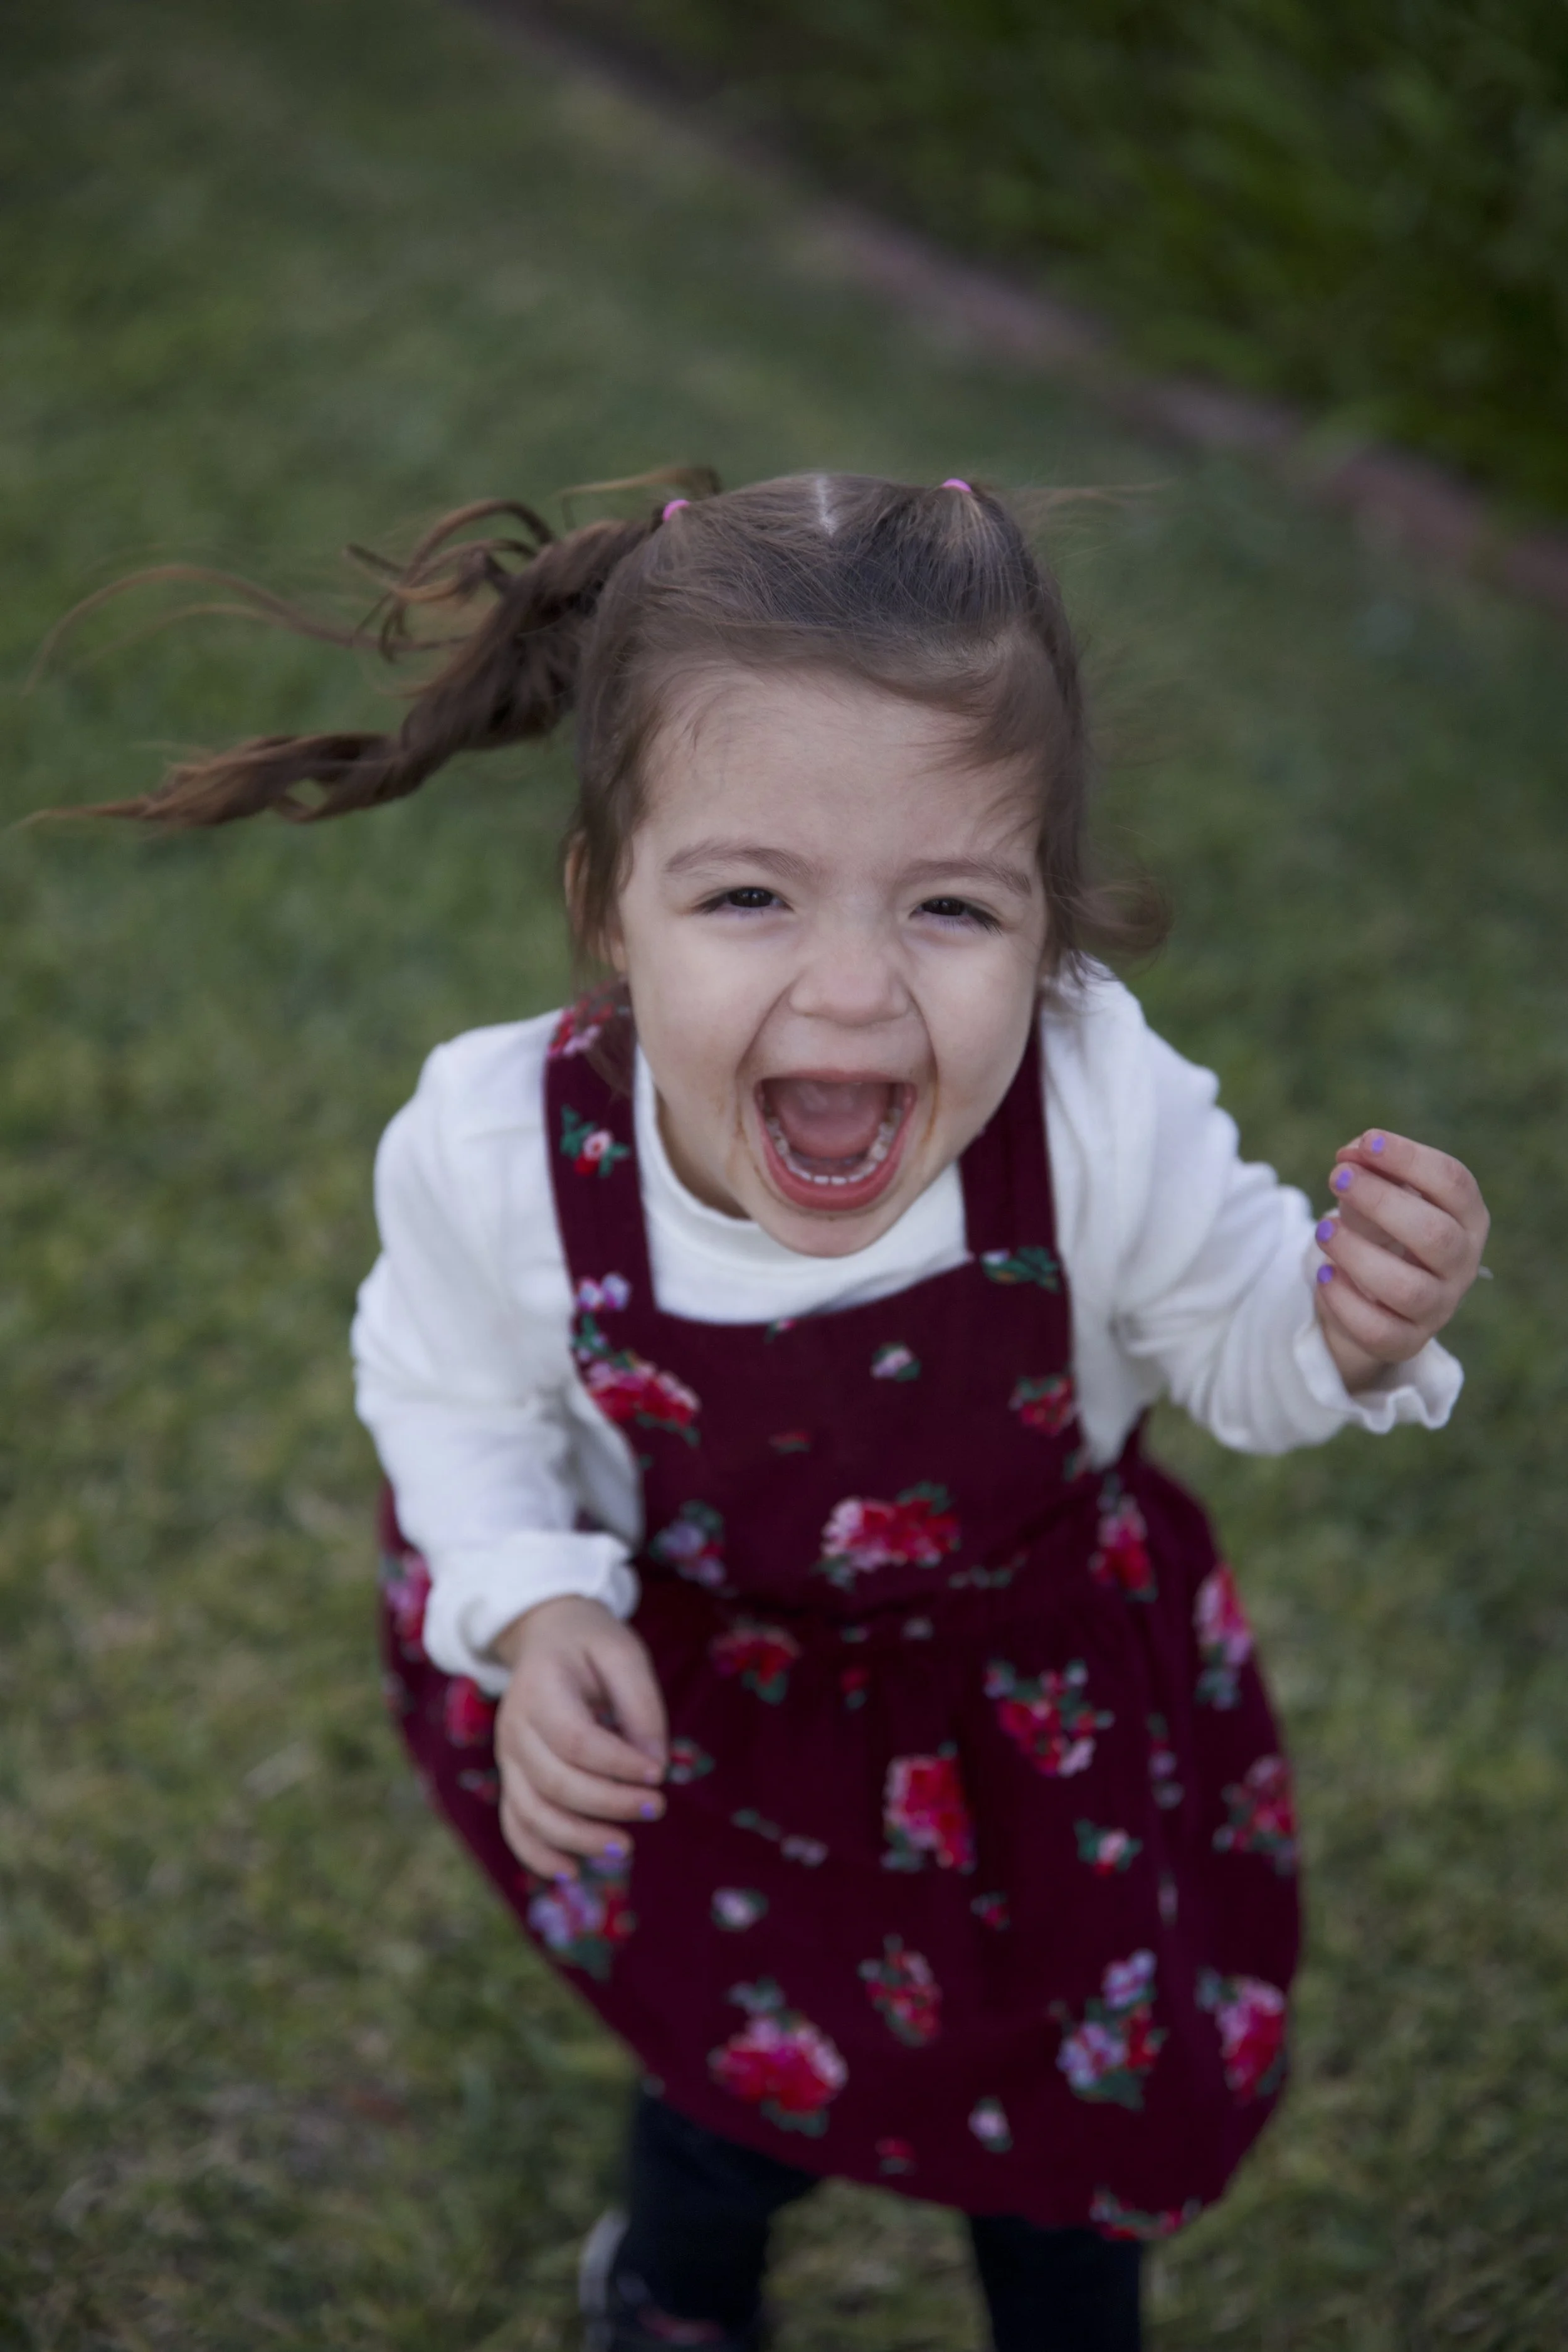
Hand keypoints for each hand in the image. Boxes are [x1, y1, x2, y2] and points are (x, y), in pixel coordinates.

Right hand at [490, 1596, 666, 1878]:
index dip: (618, 1764)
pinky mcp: (511, 1777)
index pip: (575, 1739)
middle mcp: (515, 1726)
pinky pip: (515, 1824)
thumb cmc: (590, 1644)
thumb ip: (642, 1705)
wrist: (544, 1636)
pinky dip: (538, 1854)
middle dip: (608, 1804)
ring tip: (625, 1848)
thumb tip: (654, 1765)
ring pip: (532, 1811)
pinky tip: (572, 1871)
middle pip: (554, 1781)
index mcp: (540, 1687)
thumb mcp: (623, 1653)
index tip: (659, 1774)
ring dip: (578, 1838)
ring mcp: (507, 1756)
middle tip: (656, 1808)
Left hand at [1313, 1128, 1488, 1392]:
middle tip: (1337, 1178)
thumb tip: (1351, 1154)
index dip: (1410, 1159)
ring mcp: (1438, 1307)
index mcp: (1467, 1218)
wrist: (1372, 1297)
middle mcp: (1462, 1263)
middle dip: (1381, 1201)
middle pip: (1436, 1235)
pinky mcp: (1406, 1341)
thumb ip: (1367, 1168)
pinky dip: (1344, 1301)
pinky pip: (1378, 1329)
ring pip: (1406, 1288)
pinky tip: (1325, 1274)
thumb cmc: (1381, 1231)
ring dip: (1357, 1254)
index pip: (1455, 1183)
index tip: (1366, 1143)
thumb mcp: (1377, 1193)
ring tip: (1323, 1229)